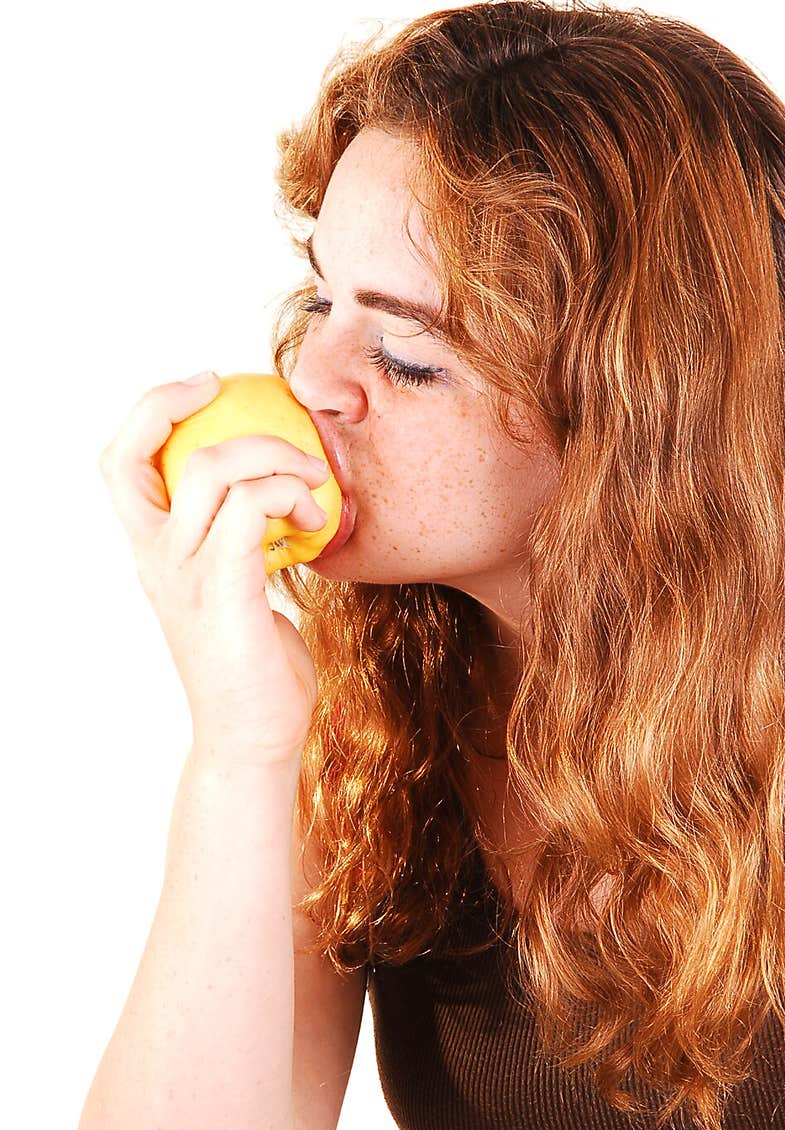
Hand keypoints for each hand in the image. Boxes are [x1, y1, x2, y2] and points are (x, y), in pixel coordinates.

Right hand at [99, 374, 329, 765]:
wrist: (254, 740)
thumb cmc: (258, 669)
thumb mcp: (241, 591)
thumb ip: (242, 544)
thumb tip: (278, 501)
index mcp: (155, 552)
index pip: (120, 461)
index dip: (153, 408)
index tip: (207, 385)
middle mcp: (159, 559)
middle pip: (148, 450)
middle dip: (211, 412)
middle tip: (283, 429)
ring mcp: (187, 578)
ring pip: (211, 471)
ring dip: (275, 459)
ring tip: (314, 487)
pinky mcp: (226, 595)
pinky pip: (248, 511)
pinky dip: (286, 494)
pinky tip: (315, 515)